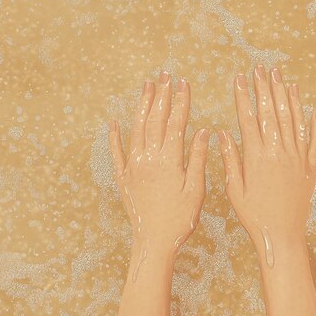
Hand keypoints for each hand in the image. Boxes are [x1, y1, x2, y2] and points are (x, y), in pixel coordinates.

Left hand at [107, 71, 209, 257]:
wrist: (154, 241)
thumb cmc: (180, 218)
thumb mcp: (196, 189)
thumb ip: (198, 158)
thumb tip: (202, 130)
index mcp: (169, 160)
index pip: (176, 123)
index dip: (181, 101)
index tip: (184, 82)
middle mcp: (148, 158)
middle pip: (155, 120)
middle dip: (161, 95)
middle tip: (164, 74)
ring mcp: (133, 167)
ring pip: (136, 129)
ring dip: (141, 106)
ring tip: (145, 86)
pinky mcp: (123, 178)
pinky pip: (117, 153)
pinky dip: (114, 137)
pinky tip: (113, 122)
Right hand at [217, 65, 315, 265]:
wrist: (282, 233)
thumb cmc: (254, 214)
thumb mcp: (235, 189)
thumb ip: (230, 159)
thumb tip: (222, 132)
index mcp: (256, 156)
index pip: (248, 117)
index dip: (243, 95)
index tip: (239, 77)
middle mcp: (278, 151)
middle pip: (271, 112)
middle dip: (265, 87)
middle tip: (261, 68)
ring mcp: (297, 157)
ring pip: (293, 119)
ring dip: (287, 96)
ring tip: (282, 77)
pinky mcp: (310, 166)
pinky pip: (314, 139)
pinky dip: (315, 122)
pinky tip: (314, 106)